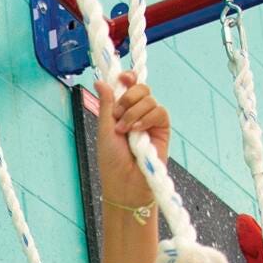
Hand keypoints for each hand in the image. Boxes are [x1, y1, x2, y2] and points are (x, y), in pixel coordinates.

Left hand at [95, 73, 169, 210]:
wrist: (124, 183)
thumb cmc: (112, 161)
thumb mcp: (105, 129)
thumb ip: (106, 104)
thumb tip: (100, 81)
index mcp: (123, 111)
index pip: (129, 87)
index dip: (128, 79)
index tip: (122, 78)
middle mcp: (138, 113)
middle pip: (141, 88)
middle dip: (128, 97)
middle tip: (117, 116)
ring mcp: (151, 121)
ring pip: (149, 99)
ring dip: (134, 112)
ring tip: (124, 131)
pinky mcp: (162, 130)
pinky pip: (159, 112)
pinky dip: (147, 118)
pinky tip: (137, 130)